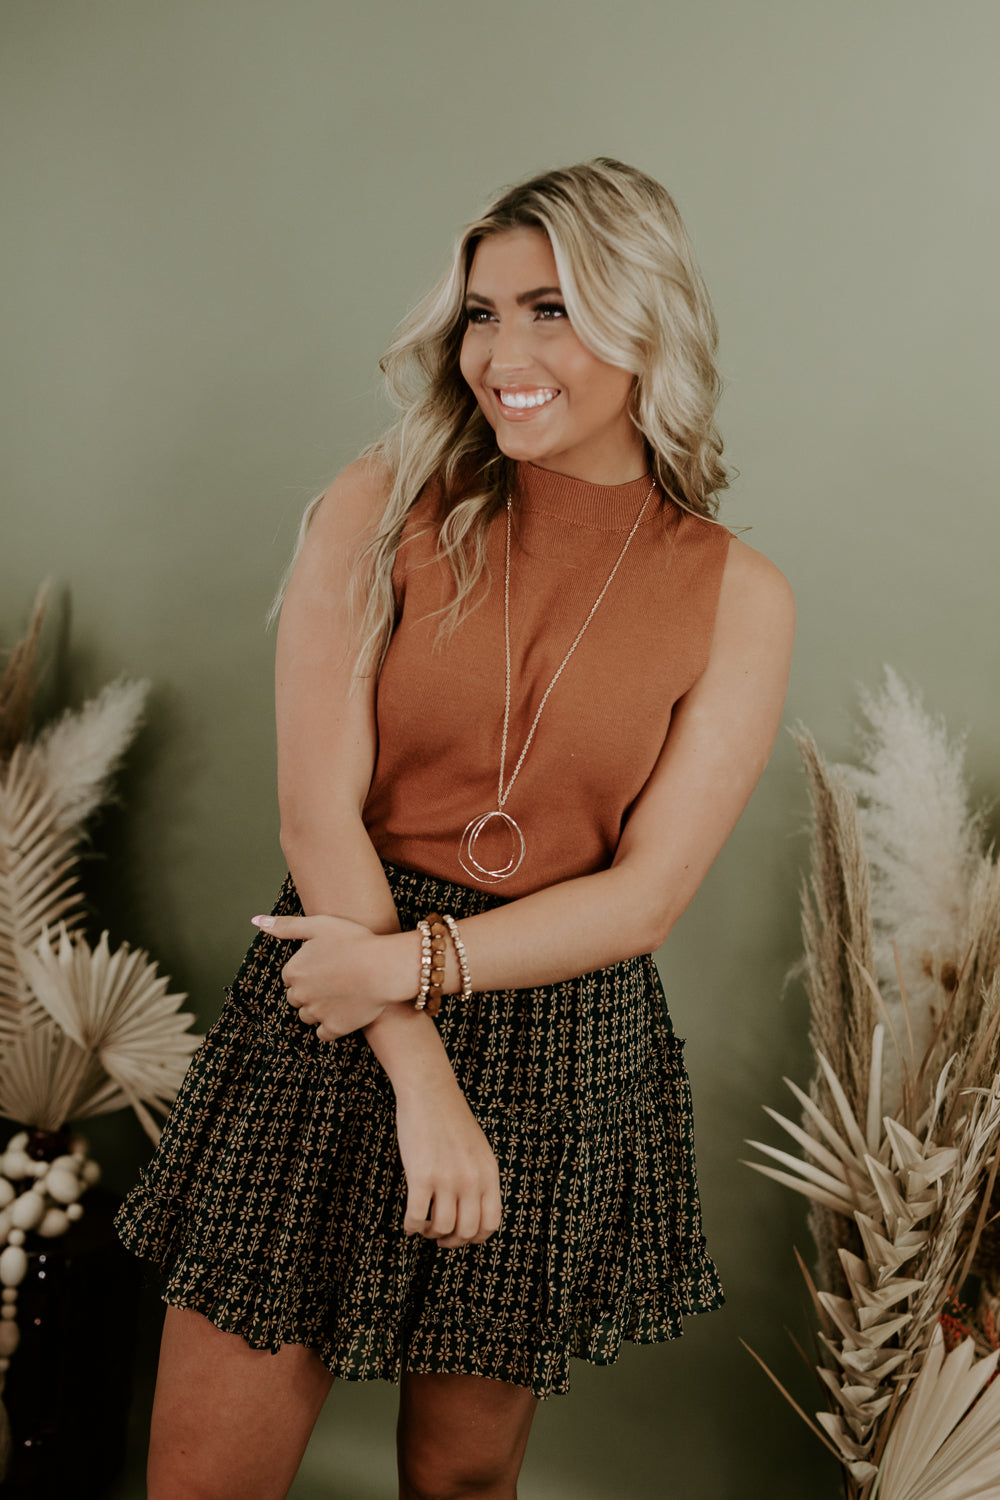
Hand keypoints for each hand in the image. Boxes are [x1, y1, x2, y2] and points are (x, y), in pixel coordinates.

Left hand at [251, 911, 390, 1038]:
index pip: (290, 976)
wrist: (385, 967)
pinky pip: (323, 1033)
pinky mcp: (334, 1028)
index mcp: (293, 971)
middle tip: (334, 979)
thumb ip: (286, 925)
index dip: (308, 970)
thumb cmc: (355, 941)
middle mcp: (300, 994)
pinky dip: (331, 1025)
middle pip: (296, 997)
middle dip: (310, 990)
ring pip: (307, 1016)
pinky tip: (343, 1011)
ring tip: (340, 994)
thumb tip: (256, 921)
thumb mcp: (320, 924)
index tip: (326, 964)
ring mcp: (316, 1013)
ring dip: (319, 1008)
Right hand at [395, 1076, 502, 1248]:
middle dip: (451, 1240)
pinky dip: (411, 1227)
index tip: (460, 1236)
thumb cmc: (450, 1119)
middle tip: (439, 1236)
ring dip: (429, 1233)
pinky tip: (408, 1224)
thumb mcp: (478, 1150)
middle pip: (466, 1231)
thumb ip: (479, 1178)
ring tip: (423, 1226)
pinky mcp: (421, 1176)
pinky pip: (416, 1217)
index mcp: (489, 1173)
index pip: (491, 1223)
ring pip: (441, 1227)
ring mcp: (446, 1178)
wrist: (430, 1091)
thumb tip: (471, 1213)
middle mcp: (471, 1179)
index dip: (475, 1238)